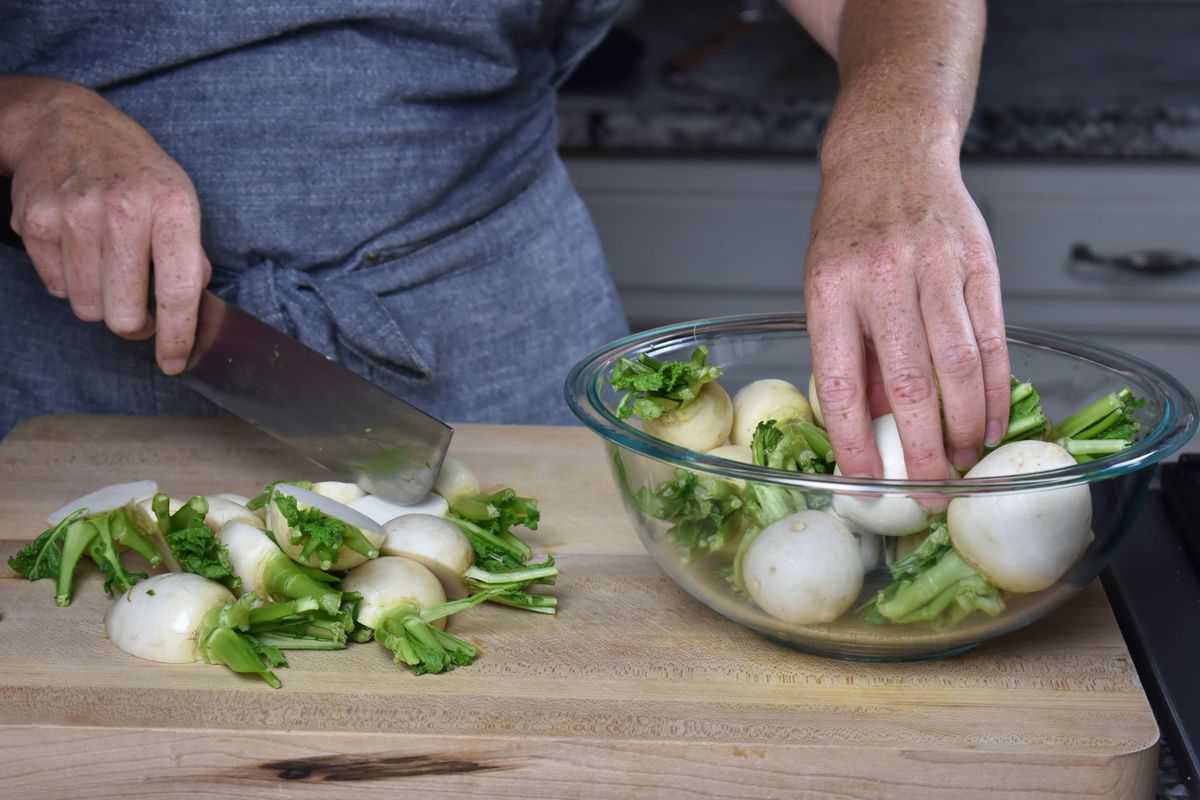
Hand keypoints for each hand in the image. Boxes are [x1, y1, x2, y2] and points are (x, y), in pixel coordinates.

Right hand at [5, 80, 209, 373]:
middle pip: (123, 315)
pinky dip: (70, 280)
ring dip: (100, 301)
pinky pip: (56, 287)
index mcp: (171, 207)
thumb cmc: (134, 170)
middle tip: (137, 309)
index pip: (177, 291)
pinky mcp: (36, 222)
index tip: (174, 362)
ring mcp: (75, 215)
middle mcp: (123, 211)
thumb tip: (192, 310)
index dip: (177, 337)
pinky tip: (79, 248)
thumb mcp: (180, 199)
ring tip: (107, 266)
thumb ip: (189, 256)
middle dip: (132, 323)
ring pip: (87, 308)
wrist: (67, 124)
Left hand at [804, 148, 1010, 480]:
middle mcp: (882, 280)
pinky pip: (992, 338)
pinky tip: (991, 422)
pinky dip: (994, 389)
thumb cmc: (848, 231)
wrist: (890, 153)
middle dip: (922, 450)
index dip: (852, 444)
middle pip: (908, 384)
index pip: (839, 384)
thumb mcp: (824, 288)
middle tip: (930, 493)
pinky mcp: (977, 262)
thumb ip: (847, 355)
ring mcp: (934, 269)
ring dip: (964, 426)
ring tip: (964, 463)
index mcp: (829, 292)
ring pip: (957, 366)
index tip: (863, 488)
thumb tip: (866, 430)